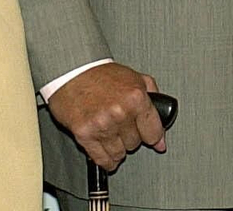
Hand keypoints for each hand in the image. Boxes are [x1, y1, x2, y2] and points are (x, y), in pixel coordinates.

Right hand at [45, 62, 166, 171]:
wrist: (72, 71)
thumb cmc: (101, 75)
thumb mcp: (135, 78)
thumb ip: (154, 102)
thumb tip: (161, 137)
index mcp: (136, 97)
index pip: (153, 132)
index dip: (152, 136)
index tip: (149, 137)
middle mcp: (120, 112)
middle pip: (135, 144)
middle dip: (131, 136)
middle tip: (123, 125)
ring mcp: (102, 125)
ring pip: (120, 154)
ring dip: (118, 147)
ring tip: (112, 133)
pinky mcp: (85, 135)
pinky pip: (102, 159)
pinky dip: (106, 160)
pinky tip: (106, 151)